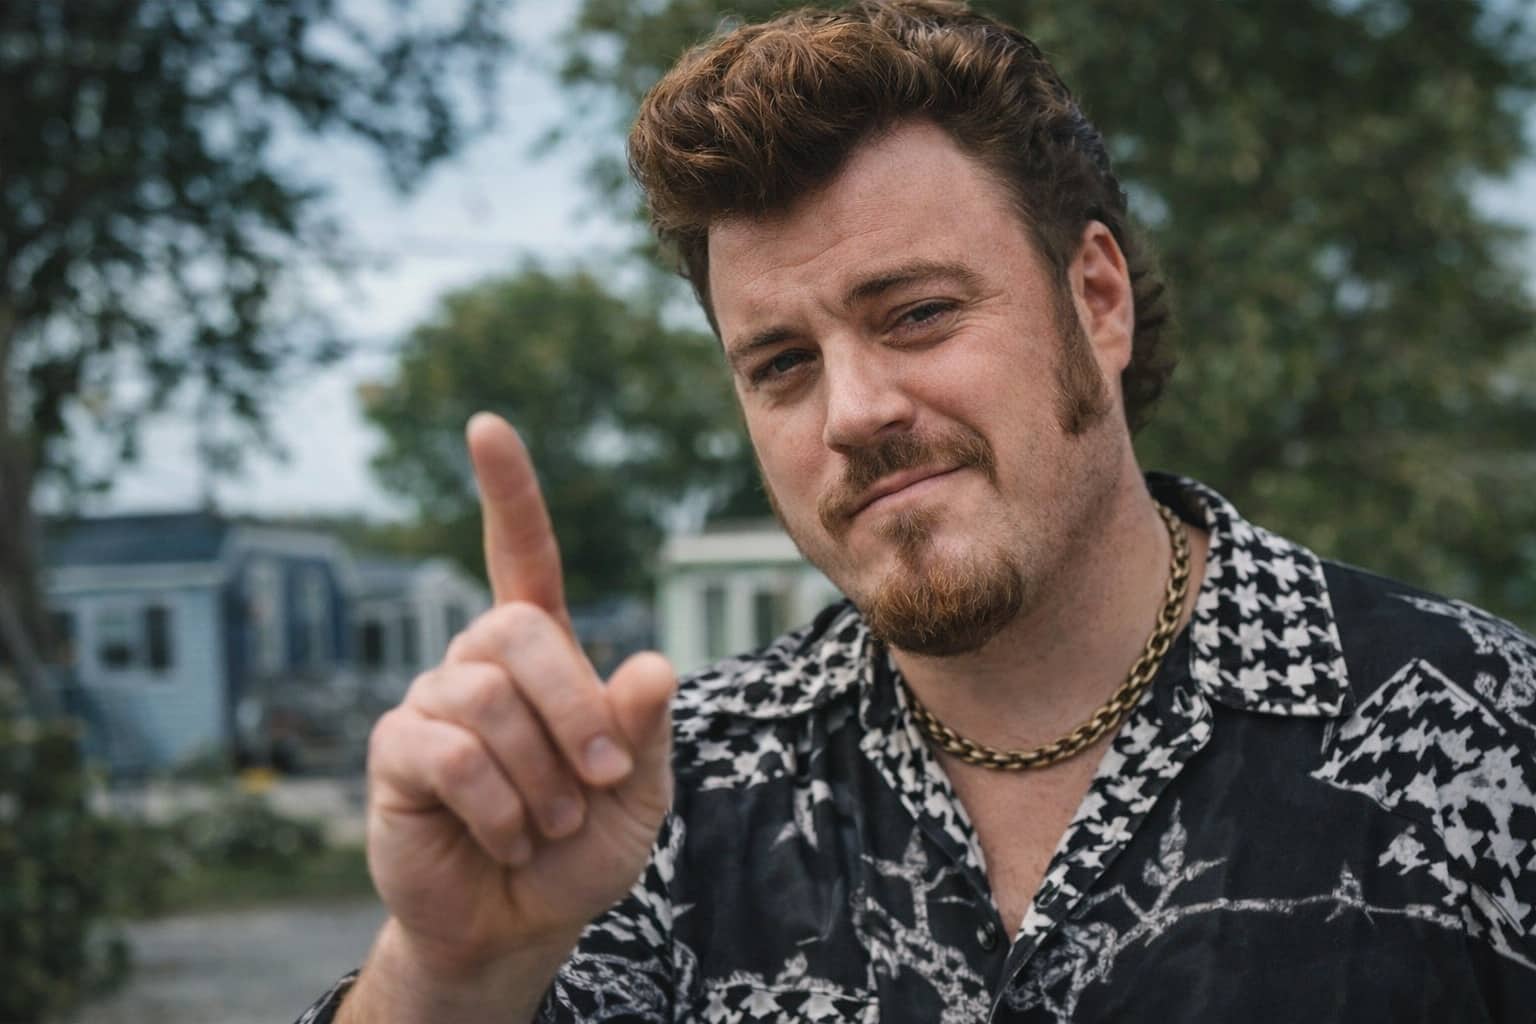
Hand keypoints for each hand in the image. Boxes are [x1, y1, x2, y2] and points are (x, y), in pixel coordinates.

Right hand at [361, 412, 676, 982]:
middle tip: (601, 781)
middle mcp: (479, 662)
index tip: (486, 426)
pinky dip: (498, 805)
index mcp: (540, 653)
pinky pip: (451, 753)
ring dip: (540, 775)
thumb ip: (642, 728)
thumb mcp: (639, 789)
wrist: (520, 922)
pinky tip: (506, 837)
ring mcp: (431, 703)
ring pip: (485, 698)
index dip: (508, 493)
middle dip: (574, 709)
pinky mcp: (396, 753)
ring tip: (549, 824)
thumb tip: (648, 662)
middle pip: (516, 630)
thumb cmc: (582, 845)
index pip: (522, 556)